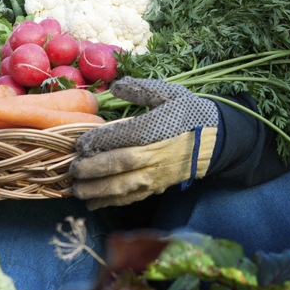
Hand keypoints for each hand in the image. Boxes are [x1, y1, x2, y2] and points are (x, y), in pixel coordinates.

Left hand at [70, 78, 218, 209]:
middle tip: (72, 170)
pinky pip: (134, 196)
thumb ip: (141, 89)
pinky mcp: (159, 186)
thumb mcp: (169, 94)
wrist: (218, 140)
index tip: (79, 144)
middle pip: (122, 164)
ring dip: (99, 190)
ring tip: (76, 191)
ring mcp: (158, 173)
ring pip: (126, 185)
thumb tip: (115, 86)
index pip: (125, 136)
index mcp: (157, 128)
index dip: (100, 141)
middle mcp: (157, 154)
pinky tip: (94, 203)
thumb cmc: (188, 113)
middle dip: (94, 169)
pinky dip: (113, 202)